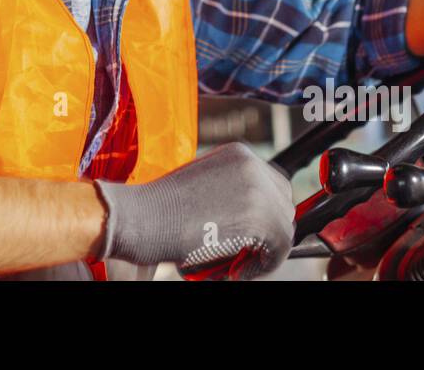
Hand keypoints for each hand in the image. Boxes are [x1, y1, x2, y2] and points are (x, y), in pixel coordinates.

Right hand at [92, 141, 294, 280]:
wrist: (140, 216)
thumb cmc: (159, 208)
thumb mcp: (202, 187)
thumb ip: (230, 194)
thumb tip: (251, 221)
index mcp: (238, 154)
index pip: (273, 183)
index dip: (265, 212)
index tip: (250, 233)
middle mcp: (252, 165)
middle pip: (283, 201)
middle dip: (268, 228)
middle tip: (246, 250)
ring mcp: (258, 189)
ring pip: (284, 226)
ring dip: (265, 248)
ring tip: (236, 262)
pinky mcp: (260, 217)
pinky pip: (281, 247)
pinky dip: (263, 264)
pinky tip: (235, 269)